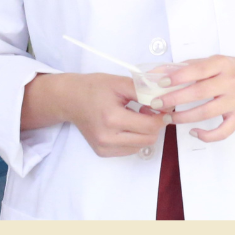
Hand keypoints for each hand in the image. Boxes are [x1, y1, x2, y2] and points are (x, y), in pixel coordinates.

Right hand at [38, 71, 167, 160]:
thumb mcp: (120, 83)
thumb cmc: (93, 88)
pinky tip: (126, 127)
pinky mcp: (102, 152)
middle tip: (148, 111)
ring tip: (135, 118)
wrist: (69, 99)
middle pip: (148, 138)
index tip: (161, 108)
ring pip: (141, 146)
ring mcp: (103, 147)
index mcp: (112, 118)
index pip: (150, 126)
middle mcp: (107, 137)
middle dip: (154, 125)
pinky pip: (130, 150)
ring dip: (144, 133)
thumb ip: (145, 92)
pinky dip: (134, 139)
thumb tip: (165, 103)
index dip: (161, 117)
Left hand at [157, 54, 234, 143]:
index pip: (198, 70)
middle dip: (174, 99)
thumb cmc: (231, 70)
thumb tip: (157, 73)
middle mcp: (231, 82)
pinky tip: (192, 132)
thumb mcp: (213, 61)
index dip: (178, 77)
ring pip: (207, 113)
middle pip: (199, 93)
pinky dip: (207, 136)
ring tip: (167, 117)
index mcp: (222, 65)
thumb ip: (187, 66)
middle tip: (155, 104)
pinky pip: (223, 131)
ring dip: (183, 117)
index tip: (160, 83)